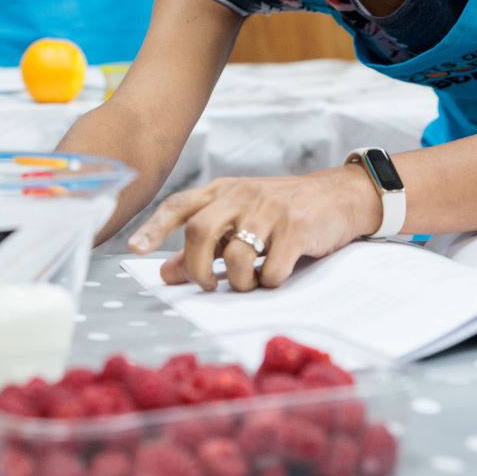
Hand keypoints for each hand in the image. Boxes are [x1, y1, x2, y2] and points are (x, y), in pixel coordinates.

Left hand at [127, 164, 381, 291]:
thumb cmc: (284, 210)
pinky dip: (270, 282)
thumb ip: (205, 243)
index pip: (179, 205)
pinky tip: (276, 274)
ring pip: (236, 256)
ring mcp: (269, 211)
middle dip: (196, 268)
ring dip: (239, 281)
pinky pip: (272, 270)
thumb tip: (166, 272)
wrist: (340, 195)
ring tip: (249, 282)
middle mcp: (242, 196)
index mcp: (223, 191)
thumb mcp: (240, 217)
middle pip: (199, 232)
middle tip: (208, 284)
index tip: (137, 249)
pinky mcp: (297, 228)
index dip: (155, 228)